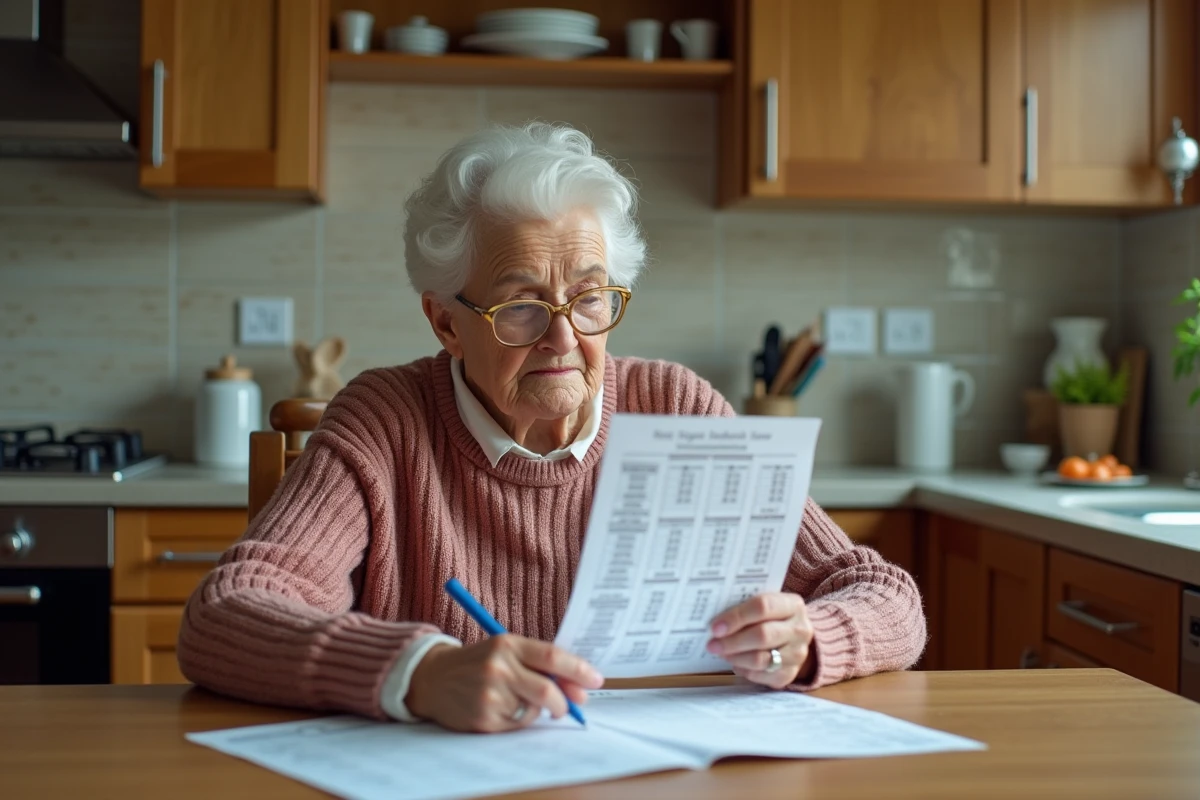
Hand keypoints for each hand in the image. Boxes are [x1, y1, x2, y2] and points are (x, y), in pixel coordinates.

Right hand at [405, 635, 603, 732]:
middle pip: (548, 689)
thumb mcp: (506, 651)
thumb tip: (580, 689)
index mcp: (507, 644)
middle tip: (569, 707)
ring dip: (536, 710)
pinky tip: (501, 709)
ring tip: (516, 699)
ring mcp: (489, 694)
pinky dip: (518, 720)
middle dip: (564, 702)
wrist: (433, 678)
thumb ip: (540, 664)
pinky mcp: (483, 717)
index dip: (579, 669)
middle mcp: (498, 667)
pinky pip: (517, 724)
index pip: (552, 656)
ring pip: (534, 709)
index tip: (596, 680)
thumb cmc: (478, 662)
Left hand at [706, 592, 814, 688]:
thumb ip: (744, 607)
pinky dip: (744, 670)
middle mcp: (800, 629)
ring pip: (761, 659)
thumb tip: (715, 621)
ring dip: (736, 657)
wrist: (794, 637)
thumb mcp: (764, 605)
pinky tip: (735, 663)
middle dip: (733, 641)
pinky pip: (761, 676)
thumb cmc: (771, 617)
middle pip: (763, 635)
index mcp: (793, 605)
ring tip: (721, 653)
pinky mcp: (790, 674)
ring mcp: (798, 654)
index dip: (737, 617)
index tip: (715, 627)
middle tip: (712, 644)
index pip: (763, 606)